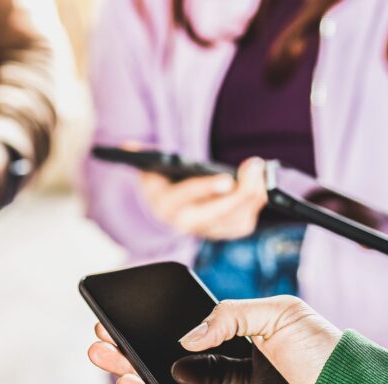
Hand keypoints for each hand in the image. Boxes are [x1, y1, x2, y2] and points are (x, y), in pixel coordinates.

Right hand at [87, 295, 341, 383]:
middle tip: (99, 348)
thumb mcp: (280, 313)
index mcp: (231, 349)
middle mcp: (225, 380)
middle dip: (128, 360)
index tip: (115, 326)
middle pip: (164, 372)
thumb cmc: (328, 355)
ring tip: (123, 378)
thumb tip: (184, 341)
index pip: (176, 343)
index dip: (144, 336)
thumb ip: (228, 315)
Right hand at [139, 155, 266, 239]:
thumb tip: (127, 147)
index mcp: (165, 204)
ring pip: (235, 221)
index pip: (187, 196)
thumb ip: (141, 156)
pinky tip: (261, 187)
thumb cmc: (160, 181)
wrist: (161, 209)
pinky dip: (255, 206)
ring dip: (253, 196)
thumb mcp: (148, 167)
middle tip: (256, 165)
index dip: (207, 189)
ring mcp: (204, 230)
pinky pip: (242, 225)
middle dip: (242, 191)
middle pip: (219, 213)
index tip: (227, 180)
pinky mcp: (220, 232)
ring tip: (261, 171)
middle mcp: (184, 222)